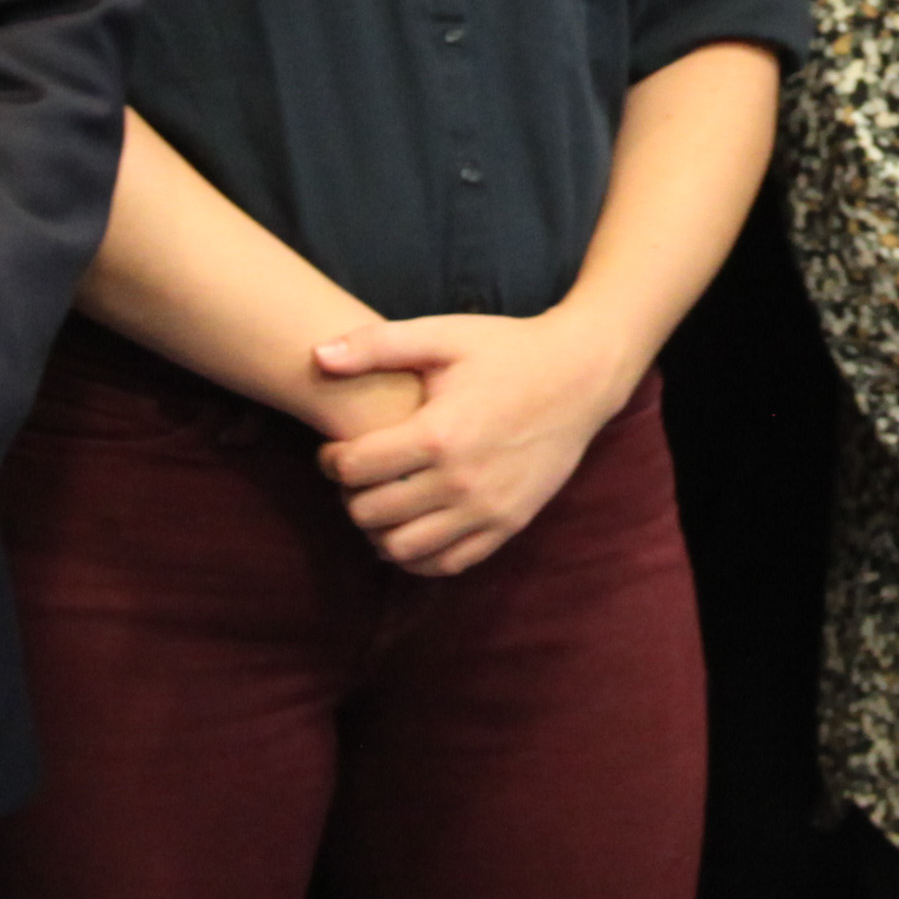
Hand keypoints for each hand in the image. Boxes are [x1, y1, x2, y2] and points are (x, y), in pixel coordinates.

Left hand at [310, 313, 625, 574]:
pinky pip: (448, 563)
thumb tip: (317, 355)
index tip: (336, 449)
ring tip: (383, 502)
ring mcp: (488, 509)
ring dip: (379, 531)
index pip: (353, 469)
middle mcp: (461, 481)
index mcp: (438, 434)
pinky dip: (419, 555)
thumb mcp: (443, 335)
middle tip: (358, 475)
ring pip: (403, 549)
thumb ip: (376, 344)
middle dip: (350, 495)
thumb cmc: (507, 350)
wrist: (582, 375)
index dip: (331, 460)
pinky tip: (412, 526)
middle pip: (370, 514)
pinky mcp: (508, 524)